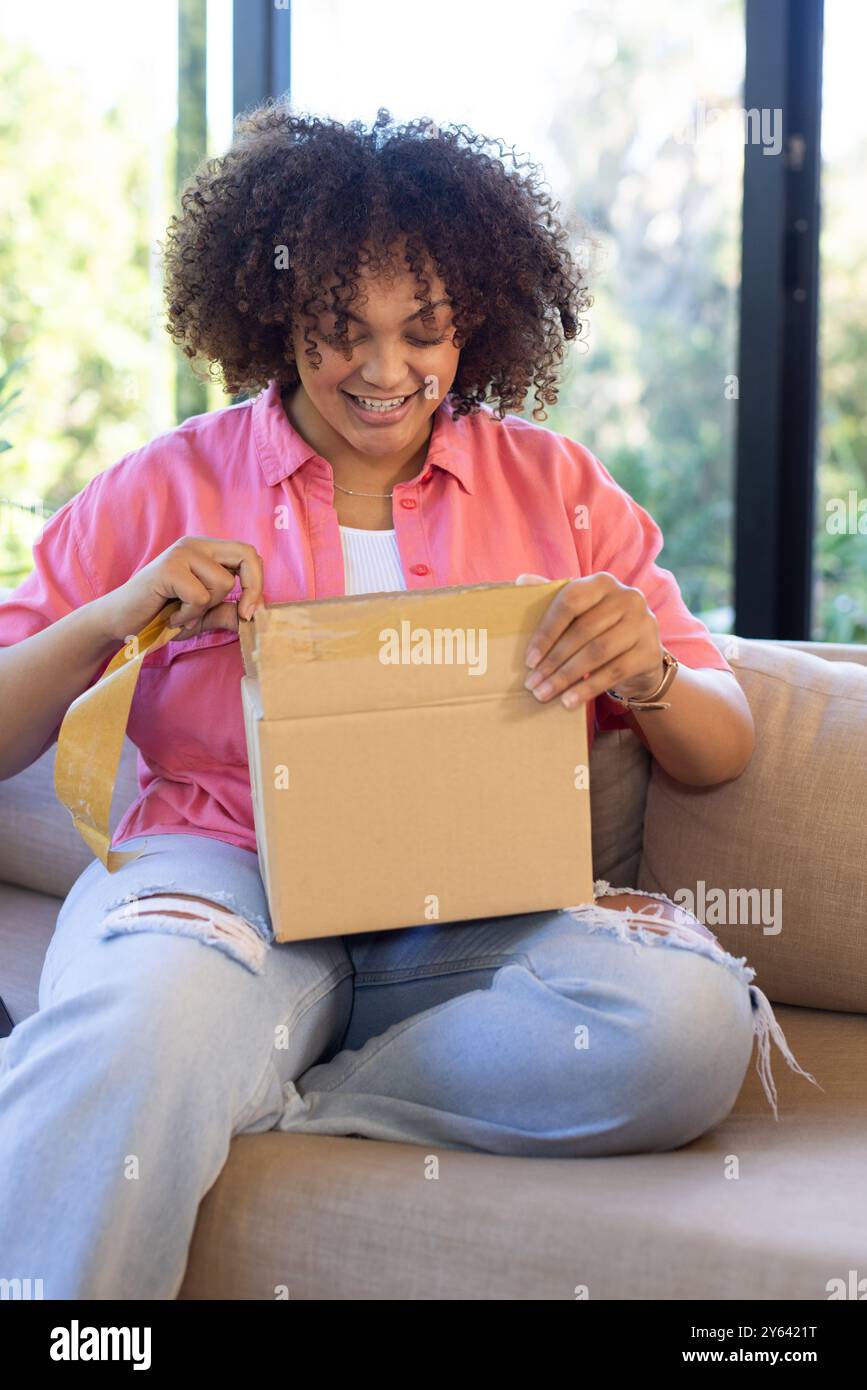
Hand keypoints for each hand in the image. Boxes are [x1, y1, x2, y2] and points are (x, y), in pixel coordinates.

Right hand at [96, 536, 264, 644]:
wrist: (121, 623)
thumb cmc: (162, 616)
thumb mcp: (204, 615)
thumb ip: (229, 611)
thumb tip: (259, 615)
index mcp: (206, 550)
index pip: (249, 554)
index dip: (258, 582)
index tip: (251, 611)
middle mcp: (194, 544)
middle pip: (247, 555)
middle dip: (253, 589)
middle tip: (242, 615)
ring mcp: (180, 553)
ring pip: (223, 583)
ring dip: (206, 609)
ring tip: (183, 613)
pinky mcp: (168, 568)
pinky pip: (200, 597)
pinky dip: (189, 615)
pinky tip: (171, 616)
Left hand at [515, 572, 664, 707]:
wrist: (640, 656)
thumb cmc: (600, 630)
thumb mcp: (580, 611)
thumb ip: (553, 596)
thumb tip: (520, 581)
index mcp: (603, 582)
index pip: (570, 602)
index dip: (547, 632)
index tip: (528, 660)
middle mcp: (627, 597)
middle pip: (583, 630)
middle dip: (553, 660)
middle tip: (532, 683)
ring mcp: (643, 623)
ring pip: (597, 652)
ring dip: (566, 676)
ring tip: (544, 694)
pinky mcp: (650, 651)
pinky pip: (614, 671)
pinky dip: (588, 688)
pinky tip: (568, 701)